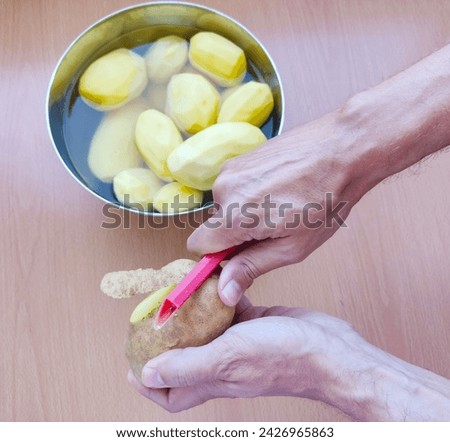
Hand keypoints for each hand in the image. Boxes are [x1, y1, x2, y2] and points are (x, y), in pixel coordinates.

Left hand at [128, 296, 352, 411]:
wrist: (329, 349)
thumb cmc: (284, 357)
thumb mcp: (230, 358)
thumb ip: (189, 366)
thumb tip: (148, 373)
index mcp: (214, 379)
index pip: (170, 392)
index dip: (148, 381)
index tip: (132, 360)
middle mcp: (223, 364)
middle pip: (184, 356)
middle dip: (166, 339)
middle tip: (154, 316)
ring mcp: (239, 344)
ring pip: (205, 330)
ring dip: (192, 314)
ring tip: (180, 294)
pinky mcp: (254, 324)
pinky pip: (229, 311)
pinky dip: (219, 298)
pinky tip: (216, 283)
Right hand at [188, 43, 449, 306]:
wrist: (343, 148)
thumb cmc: (326, 199)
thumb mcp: (292, 247)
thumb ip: (251, 267)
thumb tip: (223, 292)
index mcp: (234, 216)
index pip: (198, 246)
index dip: (217, 256)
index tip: (240, 256)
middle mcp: (224, 189)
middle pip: (214, 226)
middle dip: (236, 234)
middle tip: (273, 228)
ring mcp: (230, 169)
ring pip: (225, 206)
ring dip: (244, 212)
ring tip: (280, 204)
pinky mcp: (239, 158)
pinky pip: (234, 187)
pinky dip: (250, 193)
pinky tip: (277, 188)